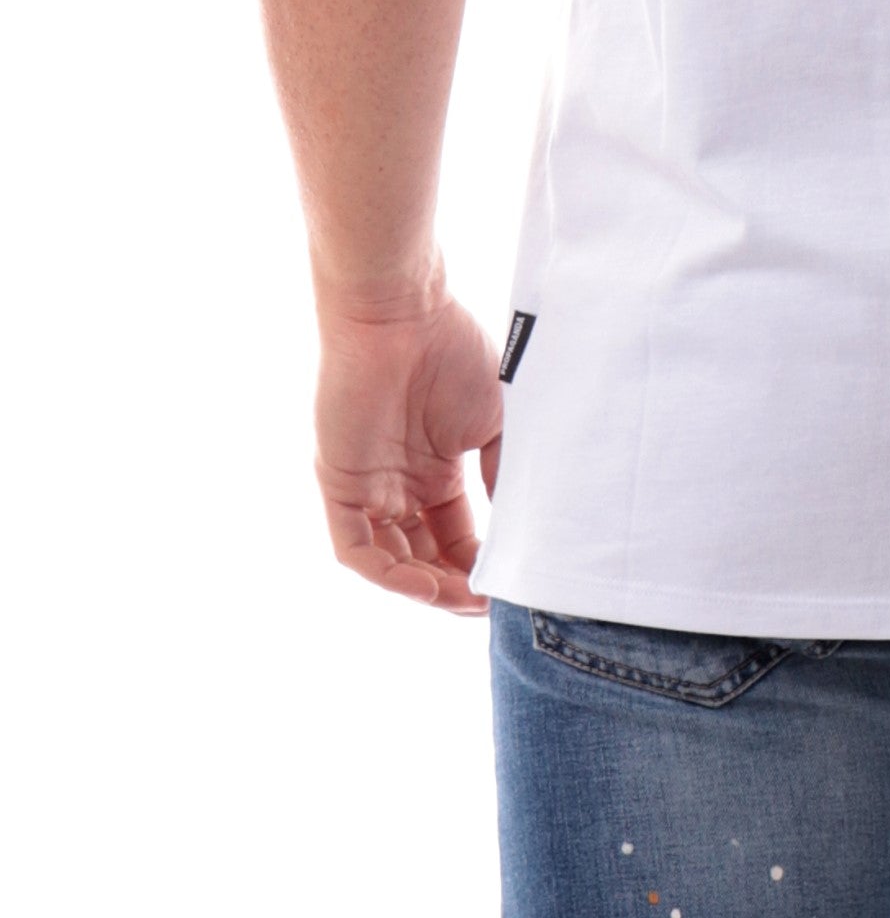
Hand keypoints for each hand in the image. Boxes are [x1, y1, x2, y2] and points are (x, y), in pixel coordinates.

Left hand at [312, 283, 502, 614]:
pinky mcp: (339, 485)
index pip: (455, 535)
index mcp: (434, 470)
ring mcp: (368, 487)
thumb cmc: (451, 352)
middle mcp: (398, 485)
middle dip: (455, 586)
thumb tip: (521, 526)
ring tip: (464, 600)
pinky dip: (389, 574)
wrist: (402, 313)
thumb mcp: (494, 421)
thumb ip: (502, 474)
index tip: (511, 586)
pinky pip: (356, 548)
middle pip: (423, 556)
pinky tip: (427, 585)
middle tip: (489, 604)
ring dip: (426, 588)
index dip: (480, 565)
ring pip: (390, 561)